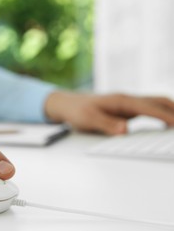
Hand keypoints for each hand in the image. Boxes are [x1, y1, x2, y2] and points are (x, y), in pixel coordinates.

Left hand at [45, 91, 173, 134]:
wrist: (67, 104)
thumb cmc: (77, 111)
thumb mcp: (88, 120)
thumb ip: (106, 125)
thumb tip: (125, 130)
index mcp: (121, 101)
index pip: (149, 108)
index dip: (166, 116)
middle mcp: (128, 100)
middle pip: (159, 101)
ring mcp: (128, 104)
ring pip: (155, 104)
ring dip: (170, 112)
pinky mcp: (126, 110)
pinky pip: (149, 110)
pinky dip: (161, 115)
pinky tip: (166, 125)